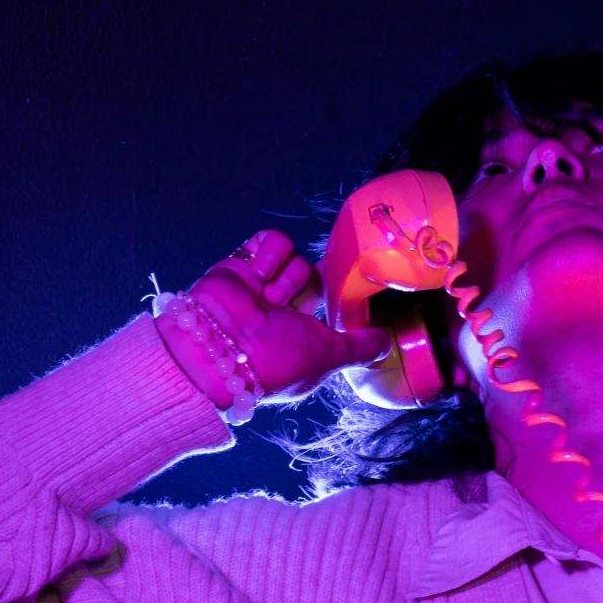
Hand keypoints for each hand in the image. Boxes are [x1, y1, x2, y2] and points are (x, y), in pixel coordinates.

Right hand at [155, 229, 391, 407]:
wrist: (217, 350)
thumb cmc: (274, 362)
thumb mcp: (329, 357)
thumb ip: (359, 348)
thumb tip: (386, 344)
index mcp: (300, 333)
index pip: (329, 302)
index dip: (335, 297)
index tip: (340, 299)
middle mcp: (280, 309)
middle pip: (314, 276)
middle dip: (309, 288)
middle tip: (293, 307)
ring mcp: (259, 285)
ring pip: (295, 258)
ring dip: (289, 277)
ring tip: (270, 300)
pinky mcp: (241, 263)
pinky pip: (271, 240)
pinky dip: (272, 253)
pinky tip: (261, 274)